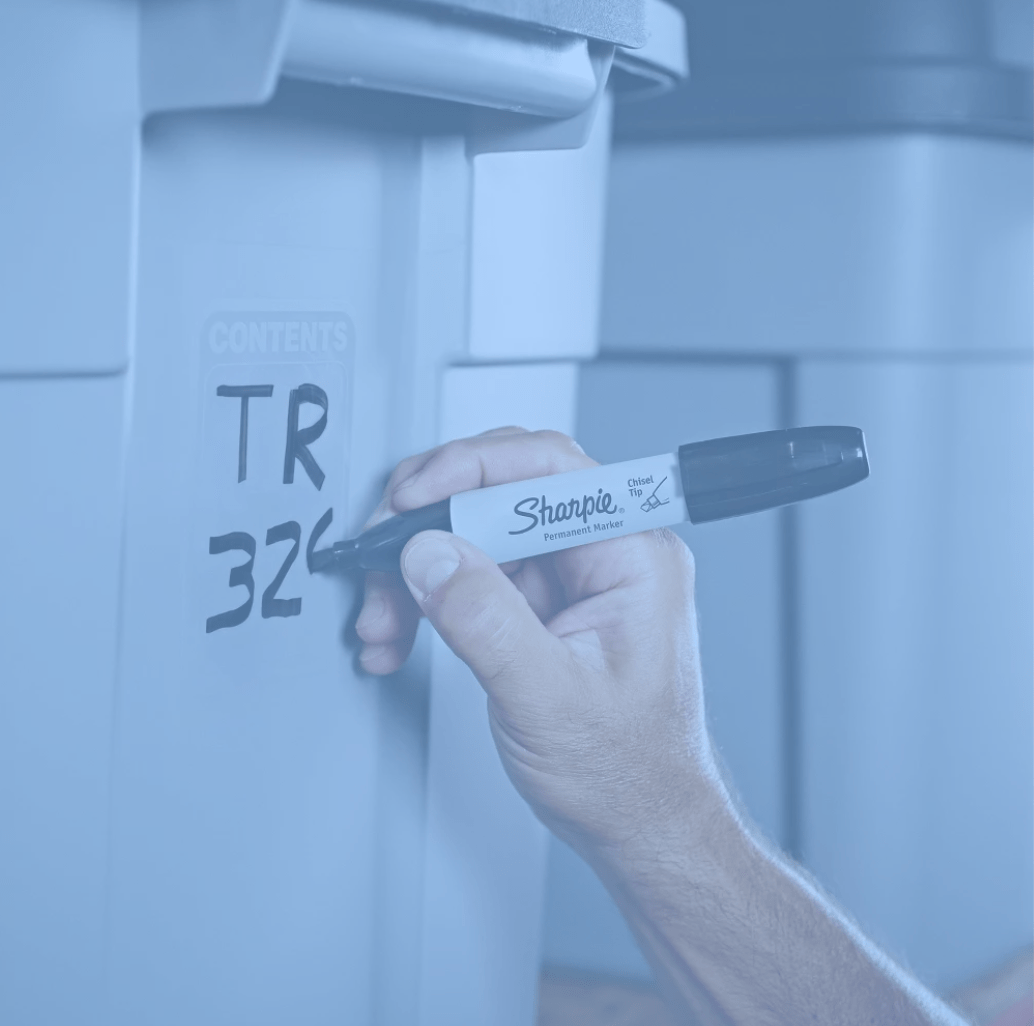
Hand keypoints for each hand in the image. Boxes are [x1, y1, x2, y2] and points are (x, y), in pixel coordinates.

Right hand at [355, 427, 719, 853]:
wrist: (637, 824)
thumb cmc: (627, 771)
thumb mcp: (547, 697)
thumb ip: (485, 620)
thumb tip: (430, 554)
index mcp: (632, 555)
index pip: (550, 469)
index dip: (472, 468)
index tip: (415, 496)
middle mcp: (605, 554)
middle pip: (503, 492)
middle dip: (433, 522)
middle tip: (383, 550)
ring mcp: (571, 578)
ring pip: (478, 534)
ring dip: (421, 568)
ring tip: (385, 616)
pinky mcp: (542, 605)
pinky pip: (474, 575)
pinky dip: (431, 598)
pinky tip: (402, 631)